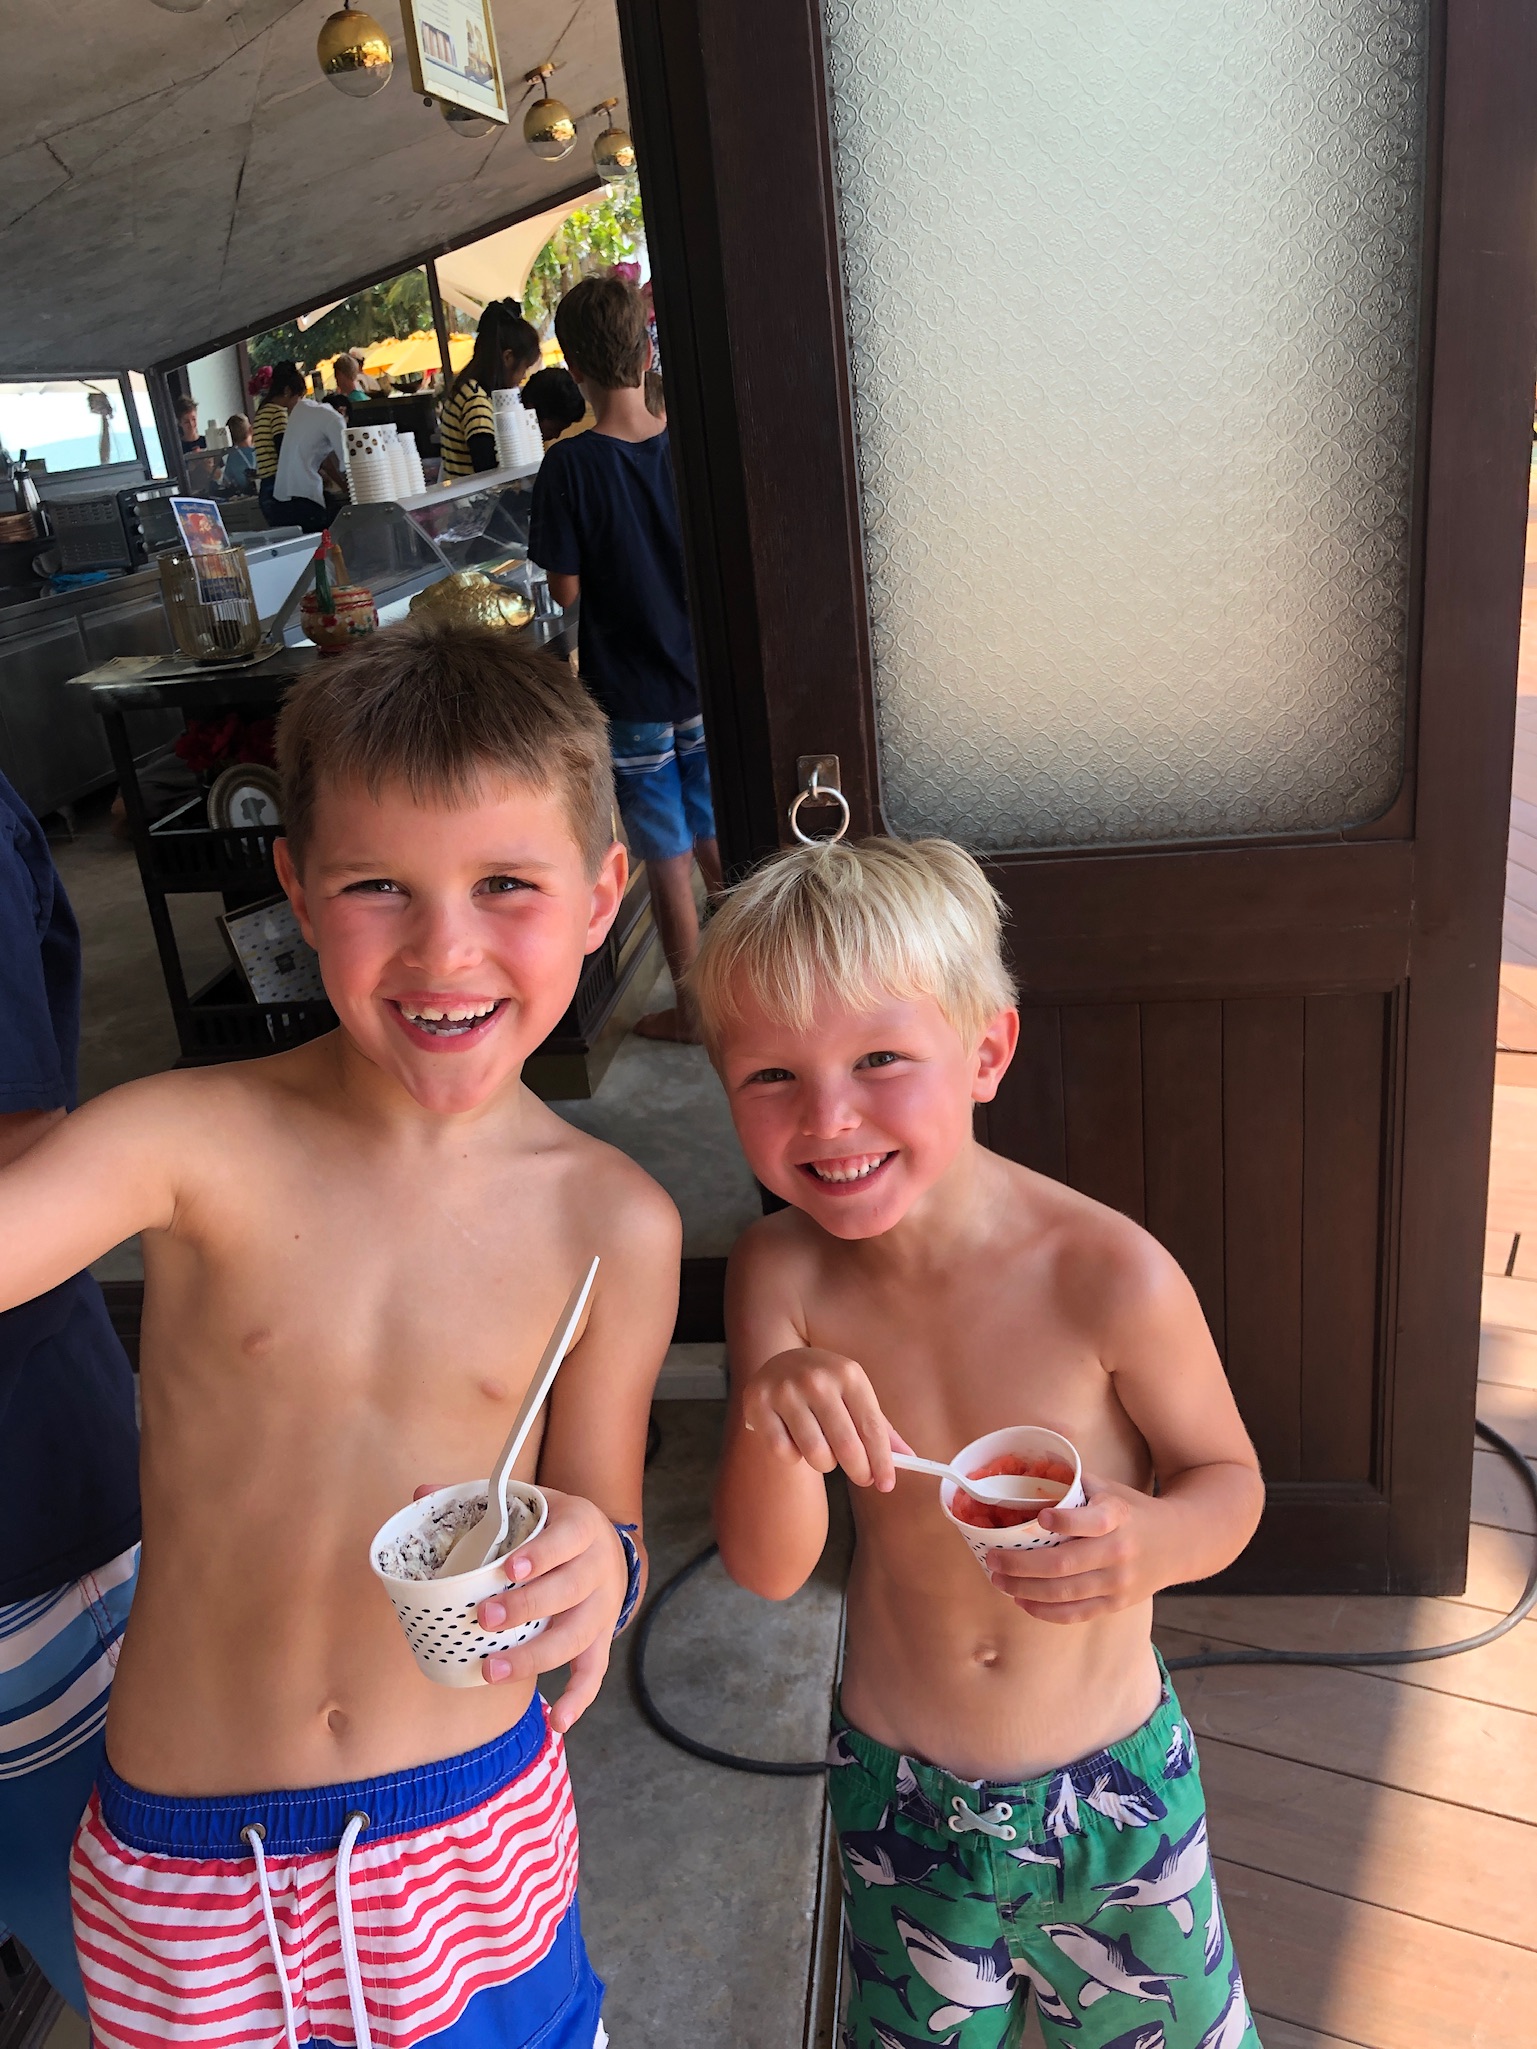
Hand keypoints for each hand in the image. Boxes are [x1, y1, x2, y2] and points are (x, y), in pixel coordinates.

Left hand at [414, 1484, 627, 1727]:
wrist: (607, 1543)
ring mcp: (603, 1606)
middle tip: (484, 1618)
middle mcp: (598, 1567)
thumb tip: (419, 1494)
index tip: (508, 1569)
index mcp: (581, 1526)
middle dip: (527, 1607)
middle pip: (569, 1591)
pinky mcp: (602, 1636)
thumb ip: (477, 1499)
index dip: (540, 1554)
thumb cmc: (554, 1524)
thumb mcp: (528, 1500)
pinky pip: (594, 1671)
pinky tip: (557, 1722)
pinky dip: (578, 1698)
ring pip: (577, 1635)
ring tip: (492, 1671)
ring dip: (536, 1657)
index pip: (566, 1539)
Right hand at [741, 1347, 905, 1489]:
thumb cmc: (826, 1386)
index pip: (871, 1427)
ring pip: (815, 1454)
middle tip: (862, 1478)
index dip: (882, 1461)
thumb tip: (909, 1458)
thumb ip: (880, 1427)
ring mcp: (786, 1390)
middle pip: (846, 1446)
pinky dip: (794, 1457)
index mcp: (848, 1374)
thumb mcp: (855, 1394)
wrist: (779, 1361)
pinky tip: (794, 1440)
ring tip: (824, 1450)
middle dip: (859, 1471)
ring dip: (824, 1463)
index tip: (887, 1484)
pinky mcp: (759, 1404)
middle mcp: (817, 1379)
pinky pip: (784, 1453)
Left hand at [986, 1474, 1166, 1622]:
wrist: (1180, 1542)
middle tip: (993, 1560)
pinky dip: (1045, 1611)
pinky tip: (1023, 1601)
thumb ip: (1072, 1484)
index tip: (1039, 1517)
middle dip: (1021, 1565)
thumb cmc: (1132, 1511)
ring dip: (1025, 1589)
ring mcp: (1118, 1582)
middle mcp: (1119, 1552)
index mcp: (1118, 1516)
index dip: (1065, 1521)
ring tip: (999, 1581)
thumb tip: (1026, 1478)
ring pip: (1064, 1593)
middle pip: (1064, 1564)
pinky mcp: (1117, 1604)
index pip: (1092, 1521)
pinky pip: (1076, 1613)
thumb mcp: (1109, 1488)